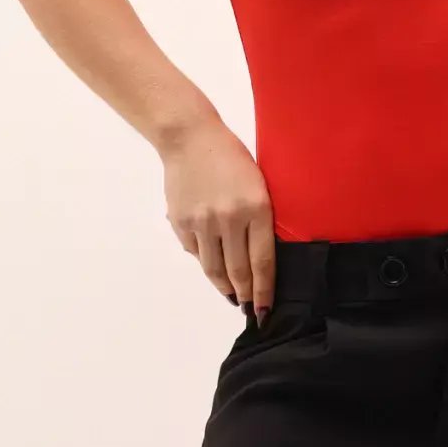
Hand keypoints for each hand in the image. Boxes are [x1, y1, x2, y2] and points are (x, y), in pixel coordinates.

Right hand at [161, 114, 275, 320]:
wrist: (191, 137)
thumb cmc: (232, 157)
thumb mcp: (259, 183)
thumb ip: (259, 218)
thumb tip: (256, 257)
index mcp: (256, 208)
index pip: (262, 261)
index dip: (265, 290)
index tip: (266, 309)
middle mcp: (229, 219)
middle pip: (238, 271)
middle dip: (246, 295)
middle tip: (251, 309)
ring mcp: (202, 222)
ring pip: (214, 268)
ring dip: (224, 286)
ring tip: (232, 295)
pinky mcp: (181, 222)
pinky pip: (194, 252)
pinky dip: (204, 262)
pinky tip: (213, 267)